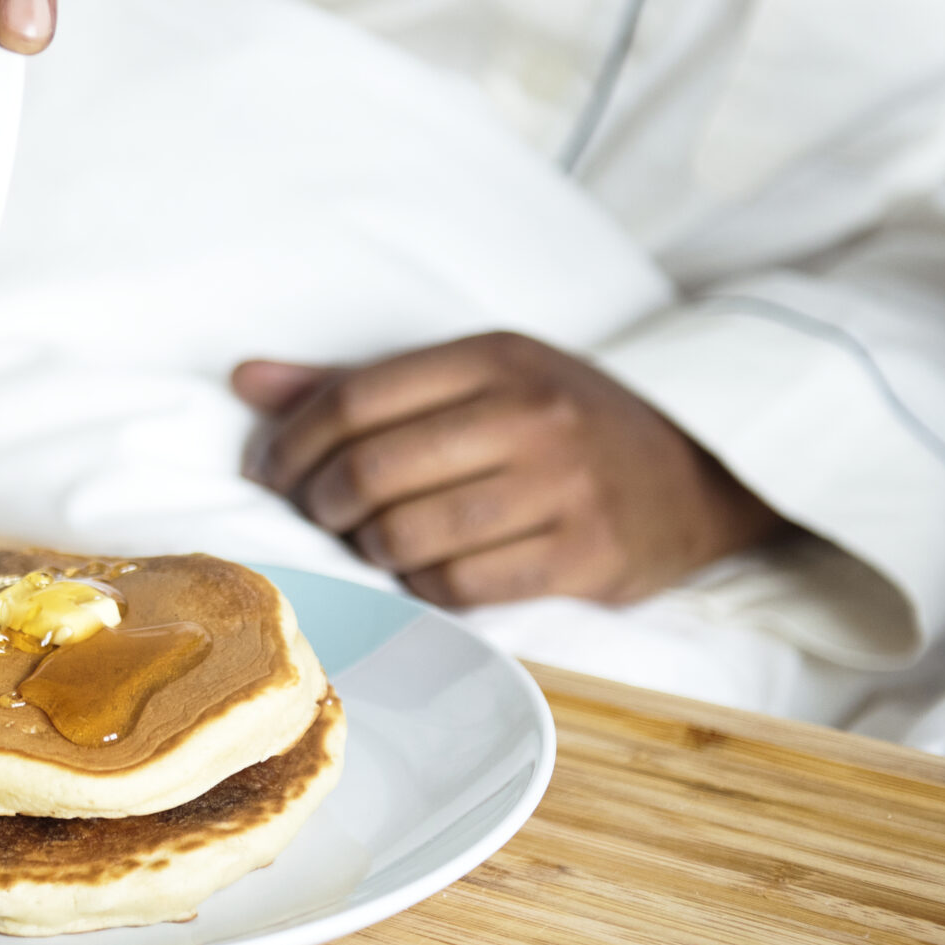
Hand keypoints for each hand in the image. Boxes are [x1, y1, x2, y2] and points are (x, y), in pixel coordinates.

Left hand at [232, 332, 780, 606]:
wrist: (698, 472)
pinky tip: (421, 569)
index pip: (353, 400)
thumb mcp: (474, 375)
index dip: (290, 443)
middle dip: (319, 502)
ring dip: (368, 548)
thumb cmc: (560, 419)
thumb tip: (246, 381)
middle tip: (313, 513)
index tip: (269, 469)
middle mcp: (530, 415)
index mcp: (493, 357)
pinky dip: (419, 585)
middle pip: (371, 470)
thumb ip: (358, 382)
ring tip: (371, 539)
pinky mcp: (585, 558)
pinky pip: (458, 586)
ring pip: (408, 535)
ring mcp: (563, 489)